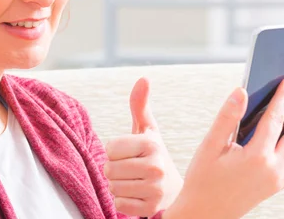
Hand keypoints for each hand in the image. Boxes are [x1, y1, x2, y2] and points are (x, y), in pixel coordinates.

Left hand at [104, 78, 183, 216]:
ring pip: (112, 187)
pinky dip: (122, 201)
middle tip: (130, 169)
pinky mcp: (150, 208)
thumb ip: (140, 105)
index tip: (129, 153)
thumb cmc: (153, 155)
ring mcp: (155, 190)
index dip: (114, 151)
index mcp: (152, 144)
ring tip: (133, 181)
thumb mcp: (147, 130)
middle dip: (114, 169)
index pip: (110, 148)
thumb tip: (143, 78)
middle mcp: (156, 167)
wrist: (174, 190)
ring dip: (117, 185)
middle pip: (109, 168)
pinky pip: (119, 204)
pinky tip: (136, 195)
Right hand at [164, 77, 283, 218]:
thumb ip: (228, 116)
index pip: (275, 119)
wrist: (205, 212)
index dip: (282, 97)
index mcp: (257, 157)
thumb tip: (241, 92)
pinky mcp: (276, 187)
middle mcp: (273, 169)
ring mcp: (278, 180)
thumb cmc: (203, 179)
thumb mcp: (210, 145)